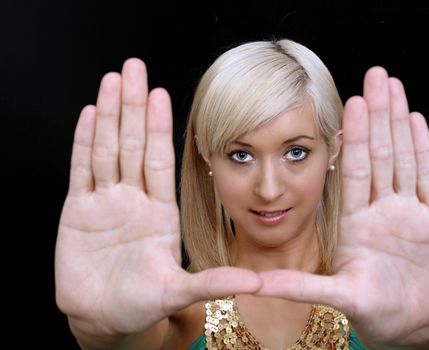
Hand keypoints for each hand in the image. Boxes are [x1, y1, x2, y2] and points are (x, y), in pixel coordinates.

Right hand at [55, 59, 260, 336]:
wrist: (105, 319)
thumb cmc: (142, 305)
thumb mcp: (180, 291)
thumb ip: (215, 282)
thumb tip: (258, 283)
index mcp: (160, 211)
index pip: (160, 160)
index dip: (160, 127)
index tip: (163, 95)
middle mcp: (133, 199)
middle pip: (133, 143)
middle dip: (133, 106)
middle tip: (135, 67)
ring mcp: (104, 202)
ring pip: (107, 148)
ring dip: (109, 115)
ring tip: (113, 80)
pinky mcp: (77, 212)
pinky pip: (80, 170)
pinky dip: (82, 142)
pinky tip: (89, 114)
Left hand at [256, 67, 428, 346]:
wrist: (408, 324)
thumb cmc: (371, 312)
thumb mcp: (334, 295)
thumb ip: (297, 286)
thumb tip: (252, 286)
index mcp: (353, 221)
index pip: (352, 170)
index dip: (352, 137)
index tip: (350, 104)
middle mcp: (379, 209)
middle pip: (378, 153)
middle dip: (378, 114)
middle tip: (375, 74)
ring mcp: (407, 212)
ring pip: (402, 157)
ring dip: (399, 121)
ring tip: (395, 85)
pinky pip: (428, 178)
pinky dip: (424, 149)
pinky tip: (417, 120)